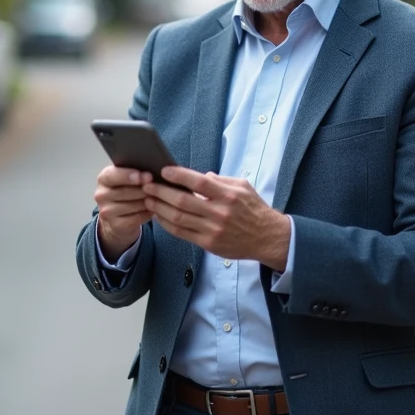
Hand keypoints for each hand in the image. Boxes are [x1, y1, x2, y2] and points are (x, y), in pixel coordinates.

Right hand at [94, 165, 153, 259]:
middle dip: (143, 189)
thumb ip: (134, 173)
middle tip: (158, 187)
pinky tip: (152, 210)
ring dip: (147, 202)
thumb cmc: (126, 191)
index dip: (129, 176)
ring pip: (132, 205)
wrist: (117, 216)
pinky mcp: (115, 225)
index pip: (112, 175)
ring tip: (156, 198)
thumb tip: (150, 174)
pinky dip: (147, 213)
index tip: (147, 176)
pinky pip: (136, 218)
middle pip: (124, 191)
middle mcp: (101, 195)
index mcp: (103, 178)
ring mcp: (106, 211)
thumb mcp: (126, 179)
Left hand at [143, 167, 290, 269]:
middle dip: (161, 192)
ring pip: (178, 218)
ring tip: (148, 199)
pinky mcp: (209, 244)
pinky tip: (159, 216)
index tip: (164, 170)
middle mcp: (220, 213)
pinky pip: (182, 233)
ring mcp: (213, 230)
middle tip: (147, 185)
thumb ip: (221, 180)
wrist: (267, 238)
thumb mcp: (243, 187)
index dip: (179, 176)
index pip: (199, 182)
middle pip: (183, 201)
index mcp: (228, 195)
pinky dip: (167, 224)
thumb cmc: (254, 209)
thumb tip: (202, 175)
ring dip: (160, 208)